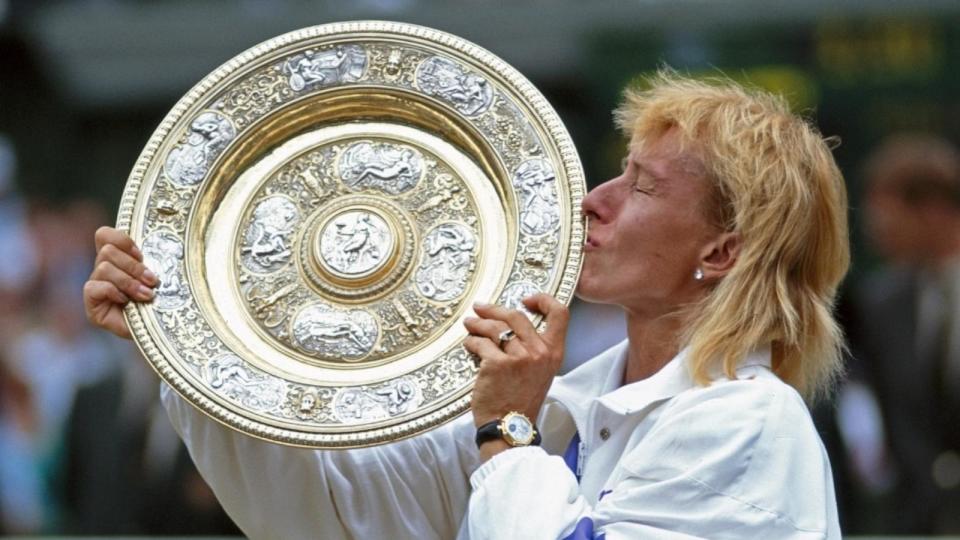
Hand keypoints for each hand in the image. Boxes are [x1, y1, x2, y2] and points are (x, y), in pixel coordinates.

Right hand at [83, 226, 157, 338]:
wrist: (156, 330)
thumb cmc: (158, 302)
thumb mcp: (158, 277)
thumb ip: (152, 261)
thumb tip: (163, 245)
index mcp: (117, 258)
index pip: (104, 235)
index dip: (121, 240)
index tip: (142, 255)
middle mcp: (103, 269)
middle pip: (107, 251)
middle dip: (133, 266)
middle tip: (152, 281)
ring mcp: (96, 285)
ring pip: (104, 268)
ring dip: (128, 282)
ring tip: (145, 295)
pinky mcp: (91, 303)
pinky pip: (95, 287)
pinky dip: (114, 292)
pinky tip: (126, 302)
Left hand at [463, 294, 569, 458]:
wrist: (510, 426)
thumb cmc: (522, 400)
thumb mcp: (540, 372)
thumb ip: (534, 348)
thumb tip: (511, 326)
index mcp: (554, 352)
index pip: (560, 313)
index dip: (543, 300)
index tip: (527, 299)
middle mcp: (539, 352)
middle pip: (516, 315)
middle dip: (494, 309)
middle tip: (481, 308)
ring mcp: (518, 357)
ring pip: (494, 327)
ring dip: (478, 323)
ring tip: (470, 324)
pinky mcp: (496, 363)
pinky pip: (479, 342)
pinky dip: (471, 342)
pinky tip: (468, 344)